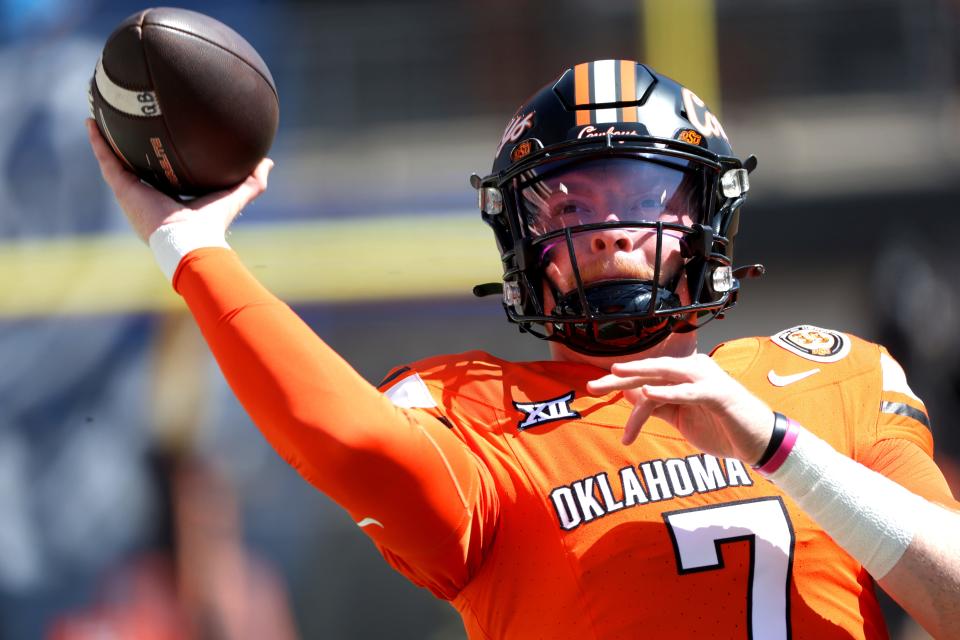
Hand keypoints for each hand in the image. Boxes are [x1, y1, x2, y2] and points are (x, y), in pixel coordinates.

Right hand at [86, 118, 273, 242]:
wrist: (191, 238)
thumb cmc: (212, 223)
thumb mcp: (235, 196)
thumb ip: (253, 181)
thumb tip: (268, 161)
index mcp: (170, 199)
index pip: (162, 174)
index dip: (159, 158)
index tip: (159, 139)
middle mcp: (148, 196)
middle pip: (135, 166)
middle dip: (128, 147)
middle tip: (123, 123)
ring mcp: (132, 193)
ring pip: (114, 161)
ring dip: (105, 140)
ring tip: (99, 115)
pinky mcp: (122, 189)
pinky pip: (106, 161)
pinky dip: (98, 142)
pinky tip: (91, 121)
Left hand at [586, 353, 773, 462]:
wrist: (759, 443)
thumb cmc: (721, 428)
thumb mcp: (680, 417)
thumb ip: (657, 405)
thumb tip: (630, 395)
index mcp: (684, 374)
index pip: (646, 375)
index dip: (619, 381)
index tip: (594, 388)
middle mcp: (694, 370)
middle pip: (650, 370)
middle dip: (619, 377)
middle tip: (592, 386)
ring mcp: (706, 379)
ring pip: (665, 374)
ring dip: (638, 374)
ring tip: (614, 375)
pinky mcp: (718, 394)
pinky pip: (688, 392)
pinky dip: (667, 392)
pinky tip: (647, 393)